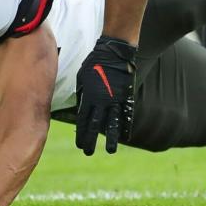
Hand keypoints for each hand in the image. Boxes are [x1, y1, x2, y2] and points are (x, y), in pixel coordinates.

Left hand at [74, 35, 136, 155]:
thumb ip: (82, 94)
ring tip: (110, 151)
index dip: (81, 133)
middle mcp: (101, 101)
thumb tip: (81, 108)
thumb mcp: (82, 78)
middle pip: (95, 125)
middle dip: (91, 140)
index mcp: (88, 96)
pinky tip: (125, 136)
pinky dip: (126, 126)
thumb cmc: (94, 63)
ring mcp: (114, 100)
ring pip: (112, 123)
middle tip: (88, 152)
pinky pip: (126, 115)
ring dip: (111, 138)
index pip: (83, 120)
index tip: (80, 145)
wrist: (114, 52)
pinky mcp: (126, 97)